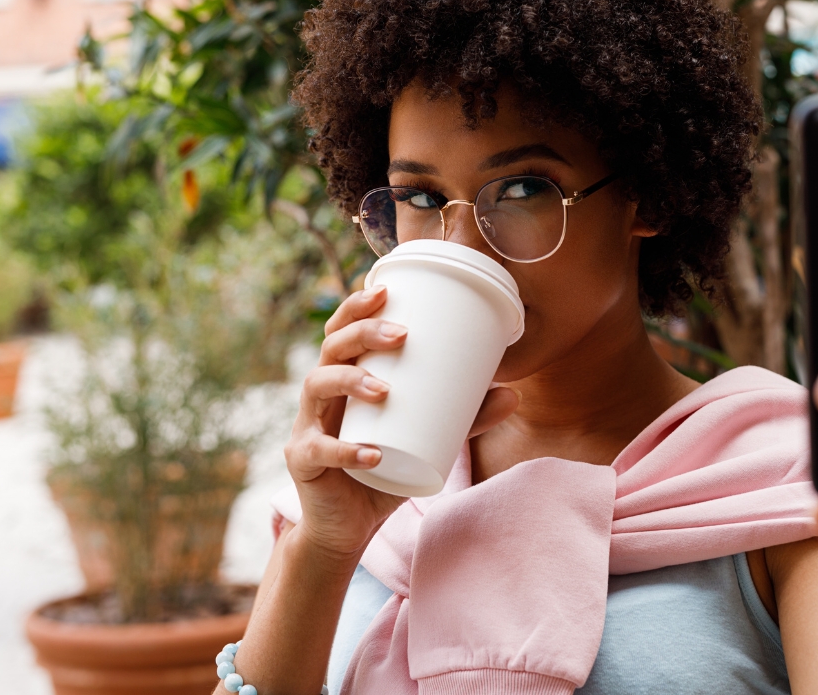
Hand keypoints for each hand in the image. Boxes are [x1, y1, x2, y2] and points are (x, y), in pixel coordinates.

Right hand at [284, 284, 520, 559]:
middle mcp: (321, 394)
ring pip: (317, 386)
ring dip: (351, 381)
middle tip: (401, 335)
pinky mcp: (303, 461)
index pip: (342, 330)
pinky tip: (372, 455)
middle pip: (331, 347)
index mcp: (345, 378)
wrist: (348, 526)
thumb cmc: (385, 471)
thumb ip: (465, 419)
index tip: (386, 291)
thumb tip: (513, 394)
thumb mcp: (430, 440)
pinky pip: (319, 450)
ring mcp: (308, 425)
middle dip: (362, 333)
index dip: (356, 306)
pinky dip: (346, 451)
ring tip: (385, 390)